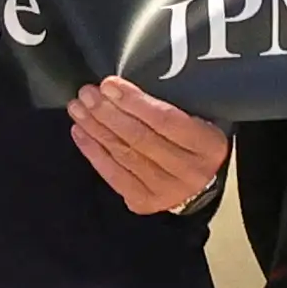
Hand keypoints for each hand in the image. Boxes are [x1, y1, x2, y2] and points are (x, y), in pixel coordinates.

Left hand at [68, 75, 227, 212]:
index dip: (133, 102)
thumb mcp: (199, 119)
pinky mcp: (146, 202)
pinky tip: (81, 133)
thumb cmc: (196, 144)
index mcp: (208, 145)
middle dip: (107, 112)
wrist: (201, 184)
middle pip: (140, 138)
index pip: (165, 120)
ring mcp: (166, 191)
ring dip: (96, 128)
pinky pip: (114, 175)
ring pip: (124, 155)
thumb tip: (124, 87)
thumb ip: (172, 105)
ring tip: (78, 109)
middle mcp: (189, 171)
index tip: (109, 85)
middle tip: (87, 94)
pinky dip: (94, 152)